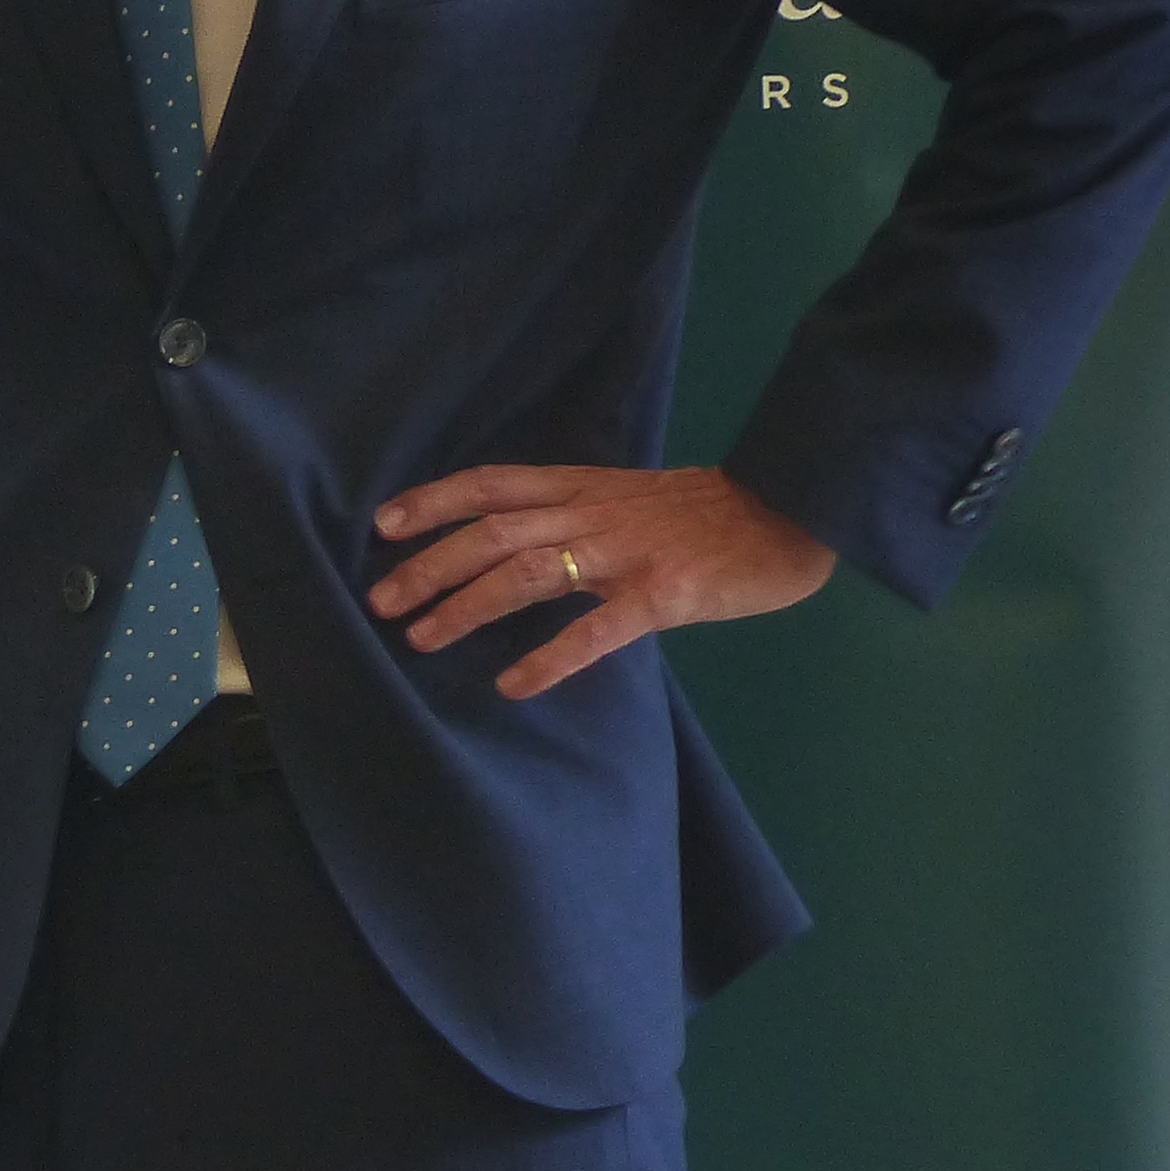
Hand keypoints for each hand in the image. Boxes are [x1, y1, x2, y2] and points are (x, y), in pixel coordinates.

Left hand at [368, 465, 835, 701]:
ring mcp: (626, 552)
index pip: (492, 484)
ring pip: (527, 572)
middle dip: (430, 565)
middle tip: (381, 601)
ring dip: (467, 606)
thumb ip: (576, 514)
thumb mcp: (629, 497)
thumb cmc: (708, 513)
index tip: (383, 524)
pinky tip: (515, 686)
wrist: (788, 510)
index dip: (434, 501)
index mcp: (584, 486)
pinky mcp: (663, 593)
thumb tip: (514, 543)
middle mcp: (592, 512)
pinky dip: (550, 657)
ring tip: (422, 639)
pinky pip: (596, 629)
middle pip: (492, 531)